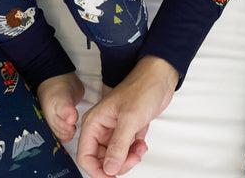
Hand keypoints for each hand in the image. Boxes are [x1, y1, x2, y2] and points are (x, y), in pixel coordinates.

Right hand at [77, 56, 178, 176]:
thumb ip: (118, 146)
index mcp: (94, 122)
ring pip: (114, 157)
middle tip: (132, 159)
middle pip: (101, 160)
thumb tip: (109, 169)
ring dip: (128, 158)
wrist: (160, 77)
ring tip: (139, 150)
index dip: (96, 170)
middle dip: (116, 164)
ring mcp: (115, 129)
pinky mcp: (127, 130)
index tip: (111, 176)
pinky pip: (127, 150)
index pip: (85, 155)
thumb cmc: (142, 88)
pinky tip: (142, 144)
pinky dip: (135, 152)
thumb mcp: (129, 119)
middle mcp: (101, 127)